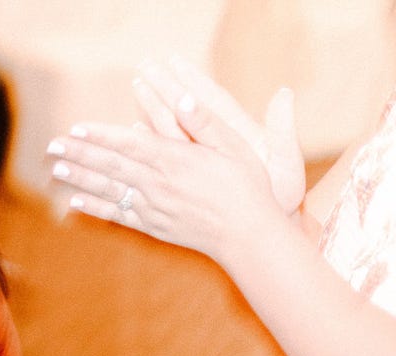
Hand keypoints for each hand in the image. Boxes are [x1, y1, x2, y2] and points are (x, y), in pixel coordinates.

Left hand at [46, 99, 288, 257]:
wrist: (250, 236)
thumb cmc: (247, 186)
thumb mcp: (234, 146)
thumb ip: (204, 123)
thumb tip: (184, 96)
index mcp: (176, 159)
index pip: (129, 143)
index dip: (100, 135)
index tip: (76, 128)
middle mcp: (158, 183)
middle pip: (111, 165)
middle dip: (79, 154)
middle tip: (52, 145)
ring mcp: (153, 207)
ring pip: (109, 189)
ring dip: (80, 178)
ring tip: (56, 169)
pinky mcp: (153, 226)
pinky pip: (118, 215)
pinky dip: (95, 207)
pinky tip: (75, 201)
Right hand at [130, 58, 304, 213]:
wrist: (264, 228)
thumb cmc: (278, 198)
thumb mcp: (286, 163)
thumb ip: (282, 129)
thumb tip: (284, 92)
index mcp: (238, 134)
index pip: (211, 99)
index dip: (192, 79)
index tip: (172, 61)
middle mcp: (216, 142)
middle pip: (186, 107)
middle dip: (165, 85)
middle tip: (145, 64)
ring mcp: (201, 158)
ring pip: (172, 128)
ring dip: (154, 106)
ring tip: (137, 86)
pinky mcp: (191, 174)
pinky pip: (166, 154)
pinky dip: (151, 140)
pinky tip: (136, 130)